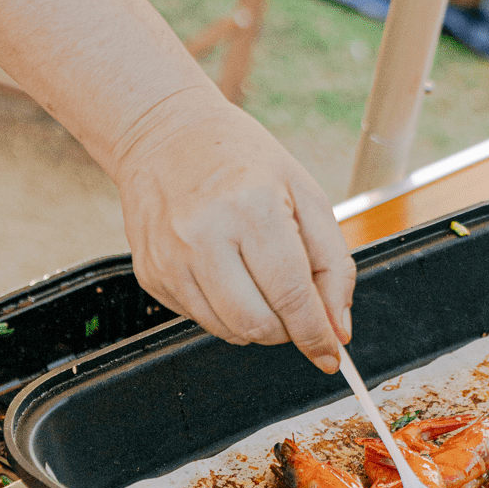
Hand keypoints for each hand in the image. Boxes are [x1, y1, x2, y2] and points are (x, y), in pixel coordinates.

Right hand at [112, 90, 353, 370]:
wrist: (165, 132)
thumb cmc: (242, 160)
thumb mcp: (305, 194)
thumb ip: (332, 264)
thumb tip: (338, 329)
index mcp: (251, 208)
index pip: (292, 296)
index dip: (316, 334)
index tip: (331, 355)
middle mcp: (204, 235)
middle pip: (258, 325)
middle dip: (287, 331)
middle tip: (295, 307)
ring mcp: (170, 258)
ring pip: (228, 331)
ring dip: (257, 324)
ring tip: (260, 281)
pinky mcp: (150, 273)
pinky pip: (200, 319)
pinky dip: (225, 312)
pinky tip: (226, 272)